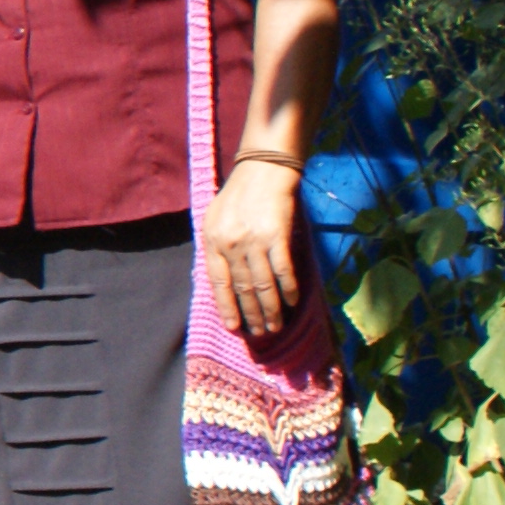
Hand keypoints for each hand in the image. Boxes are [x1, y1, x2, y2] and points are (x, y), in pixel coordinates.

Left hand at [202, 159, 305, 337]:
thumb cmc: (238, 195)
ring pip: (262, 285)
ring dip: (271, 309)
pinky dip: (288, 289)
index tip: (234, 327)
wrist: (263, 170)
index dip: (226, 307)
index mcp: (212, 241)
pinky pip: (282, 271)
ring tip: (276, 326)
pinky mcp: (277, 237)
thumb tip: (222, 280)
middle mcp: (231, 244)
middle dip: (251, 314)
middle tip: (260, 333)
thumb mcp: (214, 219)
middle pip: (242, 288)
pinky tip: (292, 302)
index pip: (218, 283)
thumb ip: (217, 247)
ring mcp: (254, 242)